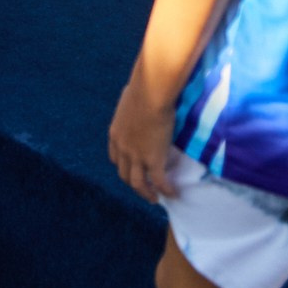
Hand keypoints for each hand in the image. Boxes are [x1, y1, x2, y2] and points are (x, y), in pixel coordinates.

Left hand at [108, 77, 179, 201]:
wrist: (151, 94)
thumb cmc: (143, 88)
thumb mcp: (130, 99)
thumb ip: (132, 105)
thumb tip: (138, 98)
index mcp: (115, 134)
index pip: (114, 158)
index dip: (123, 166)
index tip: (131, 170)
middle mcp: (122, 149)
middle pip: (124, 174)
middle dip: (133, 184)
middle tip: (143, 189)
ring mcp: (136, 156)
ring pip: (138, 184)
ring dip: (146, 193)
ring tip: (155, 199)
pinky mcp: (153, 160)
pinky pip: (159, 182)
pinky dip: (166, 190)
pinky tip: (173, 194)